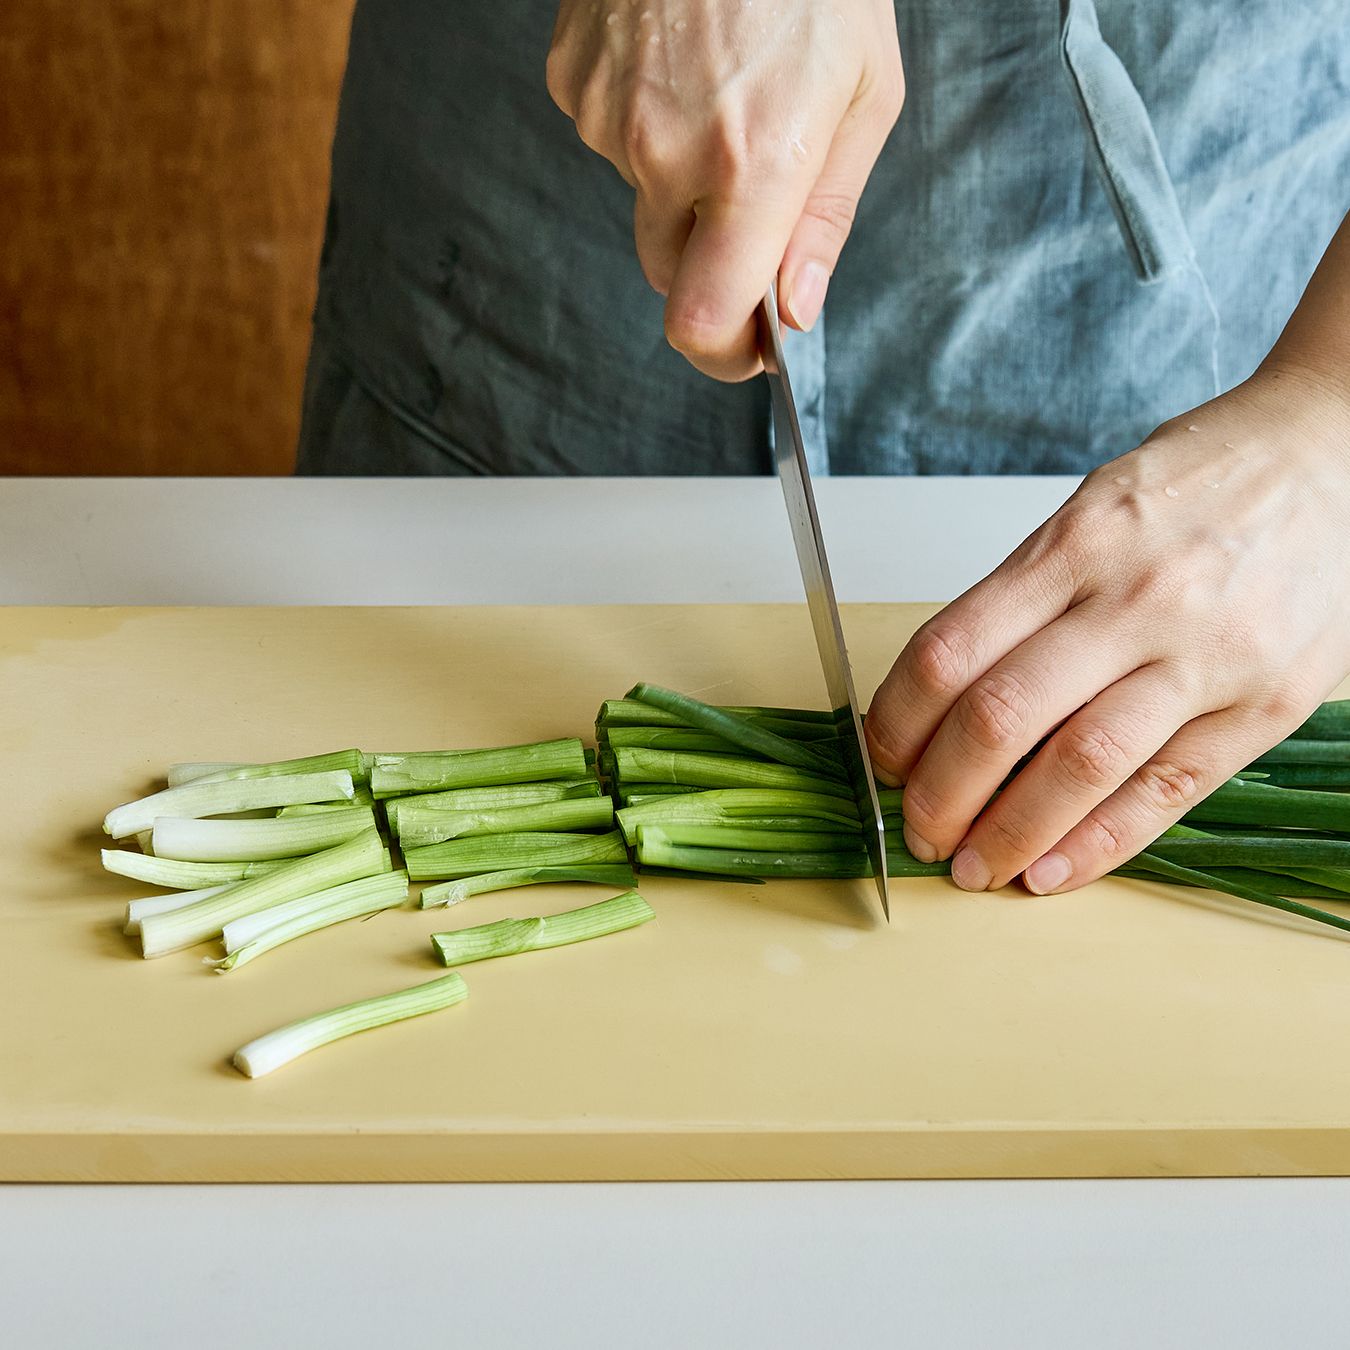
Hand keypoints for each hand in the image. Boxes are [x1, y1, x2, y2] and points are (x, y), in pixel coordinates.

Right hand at [546, 0, 902, 379]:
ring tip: (722, 91)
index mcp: (752, 163)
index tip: (747, 350)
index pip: (704, 319)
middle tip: (754, 189)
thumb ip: (825, 217)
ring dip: (680, 180)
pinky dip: (645, 126)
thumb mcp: (863, 96)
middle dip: (713, 259)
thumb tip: (794, 309)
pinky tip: (680, 68)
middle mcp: (668, 152)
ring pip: (642, 203)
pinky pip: (610, 143)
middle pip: (672, 273)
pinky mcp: (574, 84)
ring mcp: (609, 118)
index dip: (725, 354)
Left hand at [865, 366, 1349, 894]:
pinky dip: (1100, 843)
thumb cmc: (1200, 485)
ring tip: (973, 869)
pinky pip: (1166, 791)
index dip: (898, 720)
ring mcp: (1205, 656)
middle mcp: (1134, 600)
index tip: (882, 758)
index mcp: (1074, 545)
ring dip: (1009, 833)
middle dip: (940, 794)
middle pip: (1001, 718)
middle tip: (917, 830)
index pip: (950, 650)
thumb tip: (947, 698)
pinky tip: (1052, 872)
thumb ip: (1024, 598)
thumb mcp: (1092, 511)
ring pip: (1079, 766)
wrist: (1333, 454)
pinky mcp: (1266, 705)